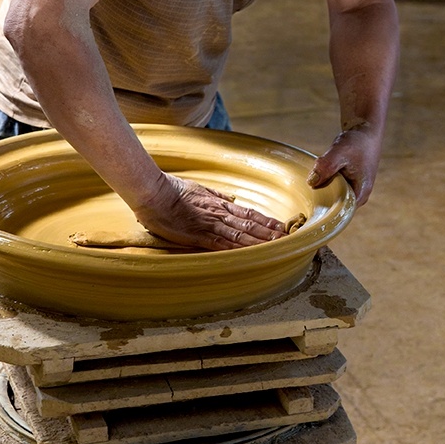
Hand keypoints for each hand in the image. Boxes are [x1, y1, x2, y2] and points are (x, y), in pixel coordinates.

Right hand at [135, 173, 286, 250]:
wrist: (154, 193)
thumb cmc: (172, 191)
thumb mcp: (198, 189)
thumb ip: (216, 195)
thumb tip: (231, 199)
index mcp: (219, 204)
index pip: (249, 214)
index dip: (267, 221)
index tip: (282, 227)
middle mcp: (220, 214)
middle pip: (251, 225)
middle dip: (271, 233)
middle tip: (290, 239)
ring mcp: (211, 224)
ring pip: (242, 234)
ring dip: (261, 241)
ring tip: (278, 246)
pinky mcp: (200, 235)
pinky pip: (224, 243)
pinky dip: (240, 249)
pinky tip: (251, 254)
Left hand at [307, 124, 382, 205]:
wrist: (366, 130)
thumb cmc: (357, 142)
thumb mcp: (340, 152)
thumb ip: (326, 166)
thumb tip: (311, 182)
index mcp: (360, 194)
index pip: (339, 214)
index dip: (323, 212)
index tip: (308, 205)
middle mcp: (358, 197)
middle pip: (334, 208)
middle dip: (320, 202)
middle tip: (304, 195)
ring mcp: (353, 191)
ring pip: (333, 198)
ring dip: (321, 192)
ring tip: (309, 186)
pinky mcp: (348, 185)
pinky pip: (333, 191)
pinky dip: (324, 185)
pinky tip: (314, 180)